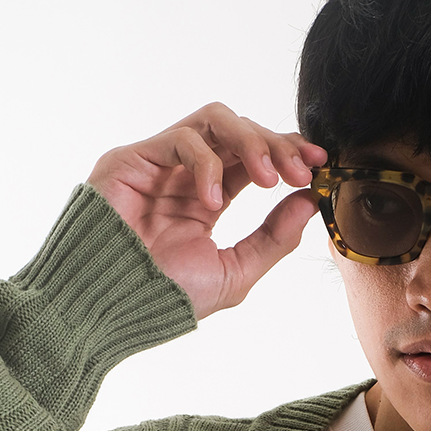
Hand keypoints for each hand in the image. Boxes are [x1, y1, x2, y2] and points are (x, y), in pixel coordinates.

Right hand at [86, 104, 328, 319]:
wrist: (110, 309)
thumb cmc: (162, 299)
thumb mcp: (234, 272)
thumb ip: (273, 238)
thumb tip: (310, 202)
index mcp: (207, 198)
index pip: (253, 158)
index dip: (287, 153)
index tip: (320, 164)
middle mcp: (184, 175)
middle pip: (240, 132)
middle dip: (276, 145)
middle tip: (301, 170)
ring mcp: (159, 163)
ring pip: (215, 121)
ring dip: (250, 142)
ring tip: (267, 178)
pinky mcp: (133, 158)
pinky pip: (182, 139)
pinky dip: (206, 163)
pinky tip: (212, 200)